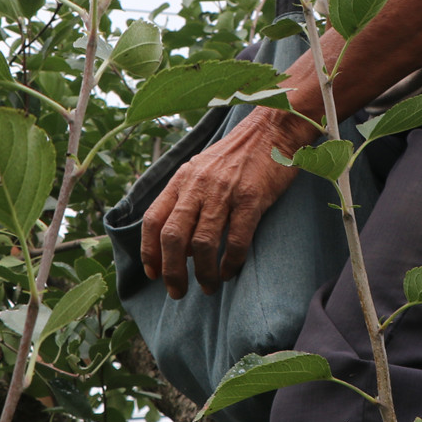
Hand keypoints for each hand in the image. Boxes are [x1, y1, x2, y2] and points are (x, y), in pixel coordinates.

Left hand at [140, 111, 307, 297]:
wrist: (272, 129)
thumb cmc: (236, 154)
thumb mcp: (201, 168)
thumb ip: (186, 199)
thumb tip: (179, 244)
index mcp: (182, 179)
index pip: (154, 219)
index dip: (149, 250)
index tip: (153, 273)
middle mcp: (198, 185)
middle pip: (173, 236)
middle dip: (172, 271)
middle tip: (177, 292)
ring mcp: (225, 192)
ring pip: (203, 244)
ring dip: (203, 273)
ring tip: (208, 287)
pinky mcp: (252, 199)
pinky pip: (236, 240)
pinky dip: (230, 263)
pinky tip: (229, 272)